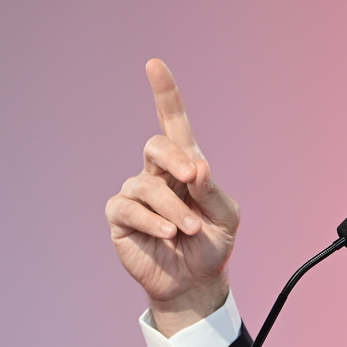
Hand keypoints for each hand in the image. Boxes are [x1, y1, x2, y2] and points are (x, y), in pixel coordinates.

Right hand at [105, 59, 240, 335]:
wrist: (196, 281)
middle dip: (175, 160)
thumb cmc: (212, 243)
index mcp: (186, 165)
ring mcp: (136, 194)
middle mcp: (157, 174)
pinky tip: (167, 233)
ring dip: (173, 206)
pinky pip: (129, 208)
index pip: (173, 123)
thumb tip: (195, 167)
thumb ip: (211, 189)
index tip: (154, 65)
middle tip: (194, 179)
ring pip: (147, 185)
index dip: (164, 94)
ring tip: (188, 229)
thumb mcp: (225, 215)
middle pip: (157, 146)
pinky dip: (152, 219)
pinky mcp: (121, 217)